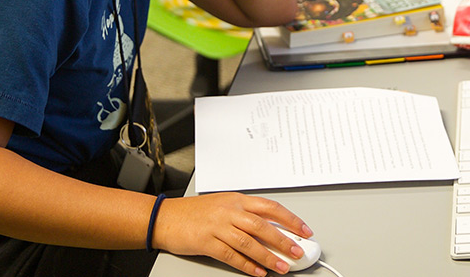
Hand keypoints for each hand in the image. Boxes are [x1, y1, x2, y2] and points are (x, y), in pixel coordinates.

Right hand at [152, 193, 310, 276]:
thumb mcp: (223, 204)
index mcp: (237, 200)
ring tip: (281, 267)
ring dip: (268, 256)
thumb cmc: (194, 212)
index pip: (271, 208)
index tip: (304, 231)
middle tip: (298, 252)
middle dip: (284, 241)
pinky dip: (246, 265)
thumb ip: (246, 215)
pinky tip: (257, 272)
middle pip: (263, 226)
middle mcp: (229, 211)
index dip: (291, 220)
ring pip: (249, 242)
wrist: (164, 217)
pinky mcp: (206, 242)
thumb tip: (272, 231)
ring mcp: (217, 226)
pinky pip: (231, 255)